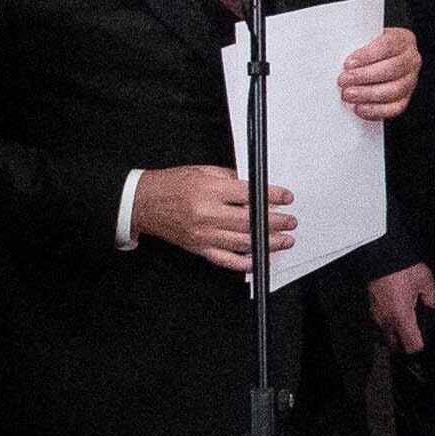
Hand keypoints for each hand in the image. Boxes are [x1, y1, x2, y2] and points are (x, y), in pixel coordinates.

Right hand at [139, 165, 290, 271]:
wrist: (143, 202)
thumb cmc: (172, 185)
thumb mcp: (204, 172)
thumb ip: (232, 179)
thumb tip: (258, 188)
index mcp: (209, 191)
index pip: (250, 195)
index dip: (273, 197)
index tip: (286, 198)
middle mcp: (207, 214)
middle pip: (251, 221)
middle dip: (276, 222)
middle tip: (291, 221)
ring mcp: (204, 235)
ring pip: (243, 243)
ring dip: (268, 242)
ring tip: (285, 240)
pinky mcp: (199, 249)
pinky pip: (227, 260)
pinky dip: (246, 263)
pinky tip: (260, 259)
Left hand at [337, 25, 419, 123]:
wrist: (379, 59)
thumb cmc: (368, 47)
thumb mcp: (365, 38)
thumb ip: (356, 43)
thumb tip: (335, 54)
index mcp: (402, 40)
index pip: (388, 46)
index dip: (368, 55)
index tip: (348, 63)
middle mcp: (411, 60)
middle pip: (392, 69)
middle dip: (364, 77)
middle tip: (344, 80)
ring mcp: (410, 81)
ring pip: (393, 90)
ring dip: (367, 94)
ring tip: (348, 94)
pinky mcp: (405, 98)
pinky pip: (394, 108)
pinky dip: (376, 110)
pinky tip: (359, 108)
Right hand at [370, 262, 434, 354]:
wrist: (382, 254)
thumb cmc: (403, 268)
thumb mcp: (426, 282)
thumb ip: (431, 298)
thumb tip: (432, 304)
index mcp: (402, 317)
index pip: (411, 344)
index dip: (420, 348)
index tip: (425, 346)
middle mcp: (387, 319)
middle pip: (394, 344)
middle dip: (404, 345)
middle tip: (415, 339)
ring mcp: (377, 313)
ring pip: (385, 334)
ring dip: (395, 334)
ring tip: (406, 328)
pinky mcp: (372, 305)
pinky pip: (380, 321)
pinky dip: (388, 323)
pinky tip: (397, 314)